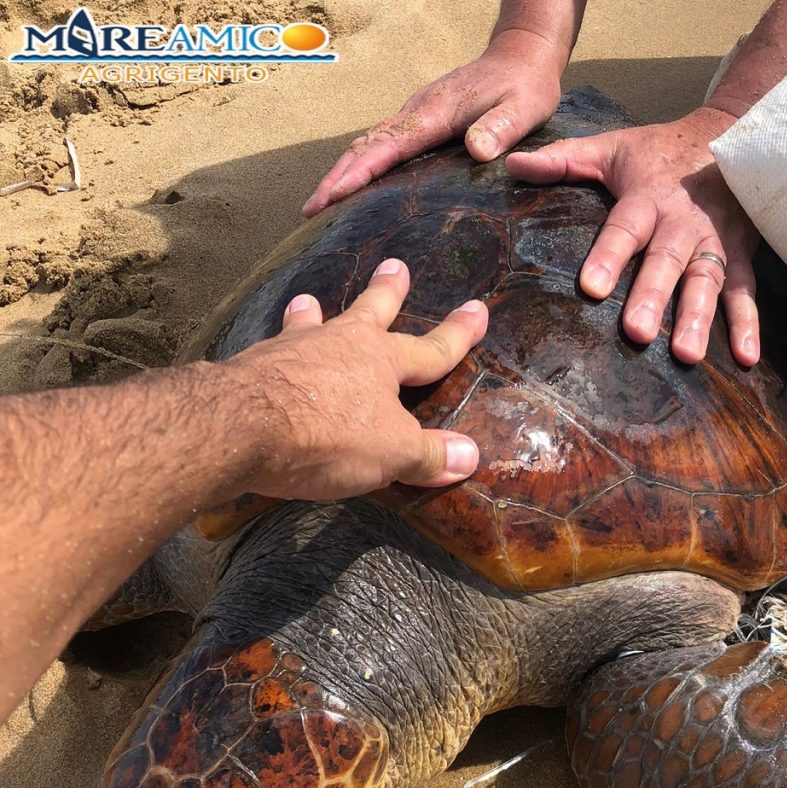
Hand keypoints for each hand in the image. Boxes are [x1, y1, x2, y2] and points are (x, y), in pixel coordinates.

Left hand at [230, 258, 487, 499]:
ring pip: (310, 325)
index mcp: (381, 359)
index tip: (477, 308)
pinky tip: (265, 351)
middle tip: (395, 265)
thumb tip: (471, 455)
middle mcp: (339, 344)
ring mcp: (292, 351)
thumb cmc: (329, 434)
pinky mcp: (252, 368)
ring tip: (308, 299)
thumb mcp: (392, 453)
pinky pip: (271, 352)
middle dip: (387, 292)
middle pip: (370, 312)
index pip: (432, 349)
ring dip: (313, 313)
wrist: (239, 425)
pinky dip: (275, 348)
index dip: (457, 334)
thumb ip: (430, 455)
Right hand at [302, 32, 562, 216]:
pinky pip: (380, 143)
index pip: (388, 148)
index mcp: (436, 115)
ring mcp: (414, 114)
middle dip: (336, 178)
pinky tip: (351, 183)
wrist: (521, 55)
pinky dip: (360, 164)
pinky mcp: (418, 119)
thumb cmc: (525, 86)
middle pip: (366, 147)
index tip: (332, 196)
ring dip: (342, 172)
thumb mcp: (524, 109)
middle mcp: (416, 113)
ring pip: (368, 144)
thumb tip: (476, 150)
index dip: (358, 173)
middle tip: (310, 210)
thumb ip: (501, 129)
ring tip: (319, 204)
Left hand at [506, 106, 760, 364]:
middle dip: (653, 296)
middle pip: (666, 261)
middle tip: (637, 333)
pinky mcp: (740, 255)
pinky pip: (745, 291)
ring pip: (708, 280)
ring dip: (698, 317)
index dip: (609, 256)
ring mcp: (715, 241)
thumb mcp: (612, 147)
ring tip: (686, 354)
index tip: (592, 288)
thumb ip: (563, 160)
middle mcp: (683, 222)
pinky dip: (749, 324)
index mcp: (648, 198)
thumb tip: (510, 164)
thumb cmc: (659, 150)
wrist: (733, 130)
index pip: (624, 229)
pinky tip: (746, 359)